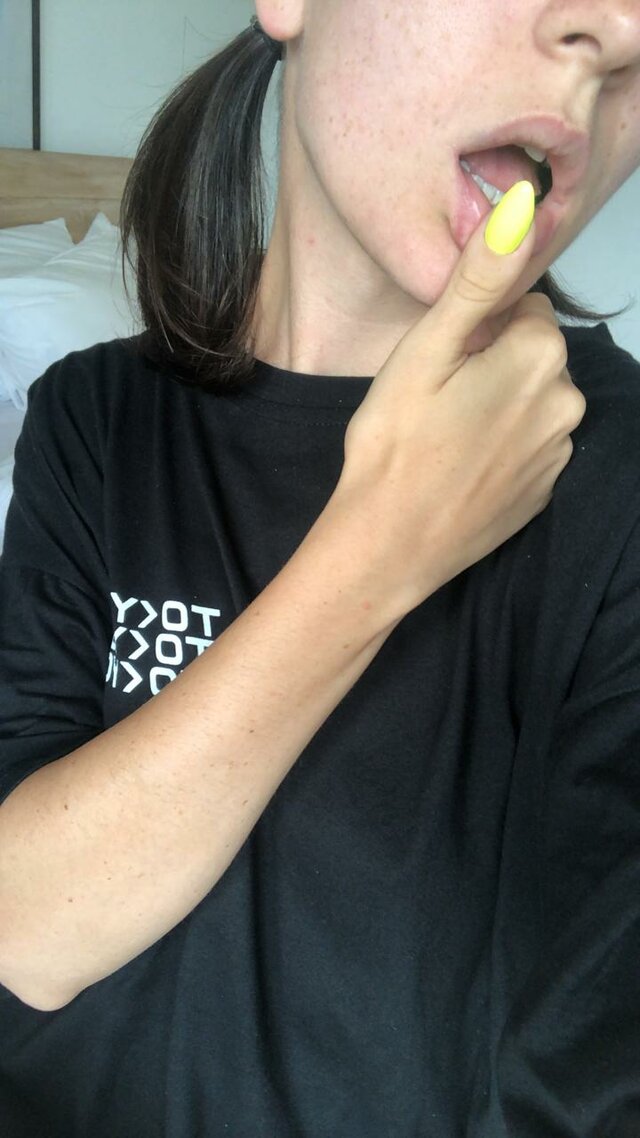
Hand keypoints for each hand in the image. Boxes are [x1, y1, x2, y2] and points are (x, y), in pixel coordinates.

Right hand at [329, 195, 586, 618]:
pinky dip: (501, 449)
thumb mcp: (426, 348)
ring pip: (530, 401)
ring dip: (497, 407)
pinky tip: (458, 468)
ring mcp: (558, 453)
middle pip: (531, 355)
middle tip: (433, 399)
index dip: (476, 327)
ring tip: (442, 437)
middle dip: (491, 364)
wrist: (388, 546)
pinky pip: (528, 446)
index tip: (439, 361)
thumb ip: (480, 277)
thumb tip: (523, 206)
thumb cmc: (395, 443)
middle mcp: (567, 403)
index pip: (523, 308)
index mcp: (540, 357)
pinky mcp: (544, 491)